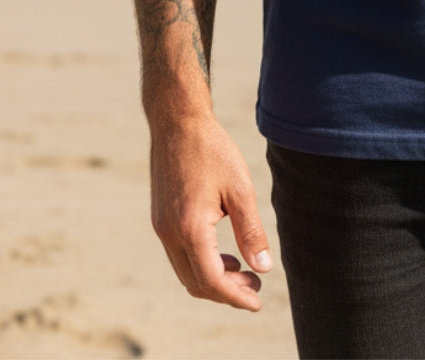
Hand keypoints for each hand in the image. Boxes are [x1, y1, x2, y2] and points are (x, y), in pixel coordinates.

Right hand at [149, 111, 272, 309]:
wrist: (178, 122)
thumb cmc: (212, 151)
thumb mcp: (240, 189)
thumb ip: (251, 231)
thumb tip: (263, 268)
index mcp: (190, 228)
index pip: (211, 280)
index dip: (235, 296)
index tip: (258, 301)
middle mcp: (169, 233)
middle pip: (196, 283)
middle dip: (227, 292)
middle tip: (256, 286)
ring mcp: (161, 227)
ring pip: (186, 272)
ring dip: (213, 279)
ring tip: (243, 270)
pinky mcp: (160, 219)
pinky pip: (179, 255)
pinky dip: (201, 263)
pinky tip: (224, 253)